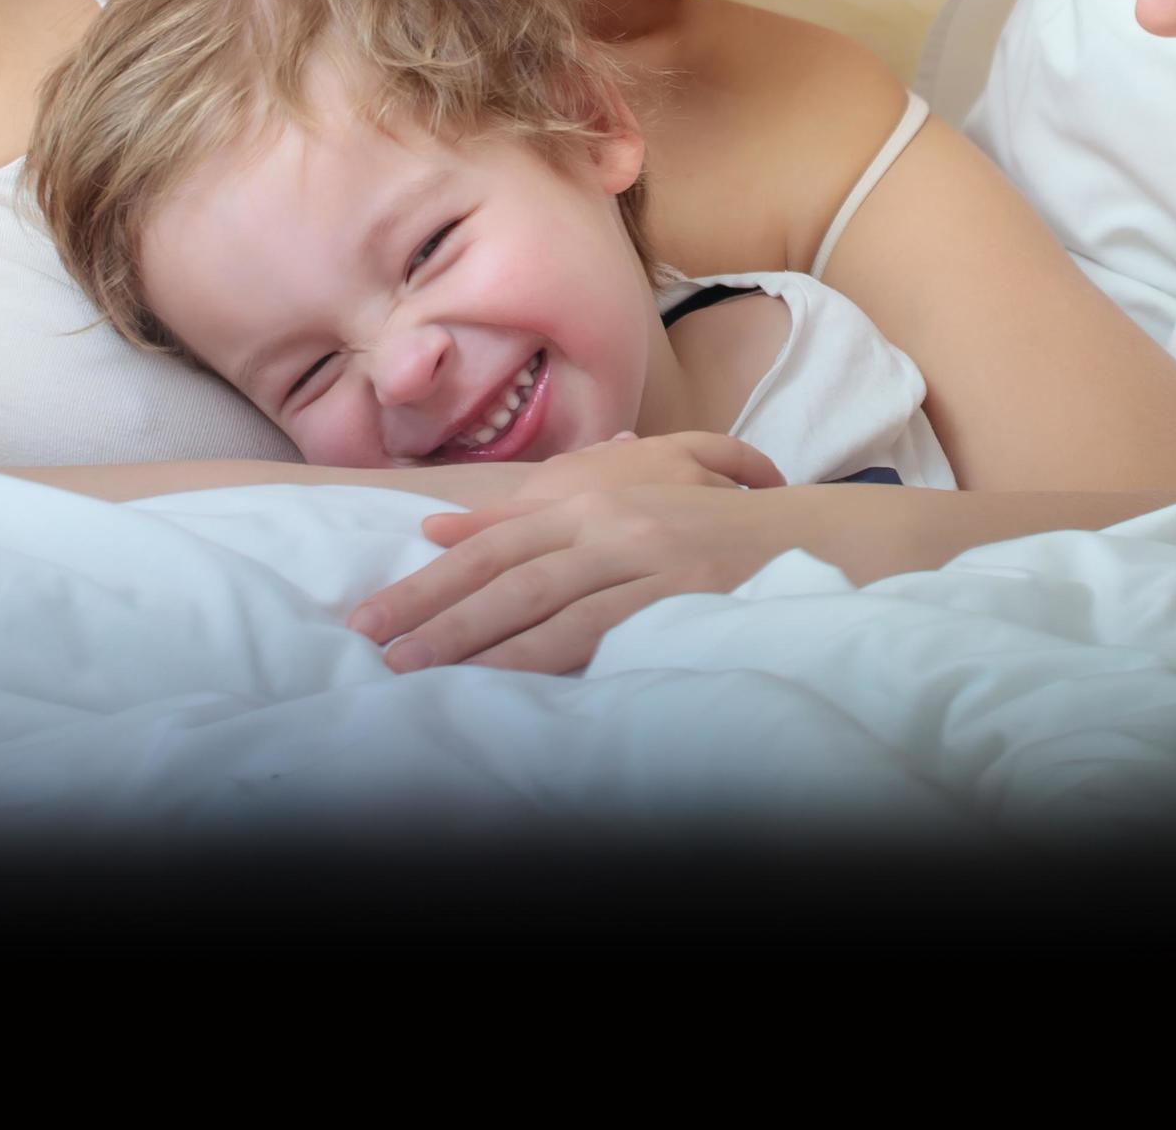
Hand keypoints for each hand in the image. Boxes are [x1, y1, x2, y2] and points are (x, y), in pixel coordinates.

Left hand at [351, 440, 797, 675]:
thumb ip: (529, 516)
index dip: (428, 579)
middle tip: (372, 644)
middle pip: (502, 568)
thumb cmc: (706, 527)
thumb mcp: (617, 504)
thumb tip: (439, 528)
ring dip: (470, 636)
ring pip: (538, 597)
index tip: (371, 615)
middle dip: (429, 608)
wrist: (804, 534)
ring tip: (414, 668)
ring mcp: (640, 554)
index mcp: (588, 499)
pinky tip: (500, 676)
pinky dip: (541, 653)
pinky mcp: (672, 591)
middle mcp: (606, 520)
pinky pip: (593, 627)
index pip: (492, 543)